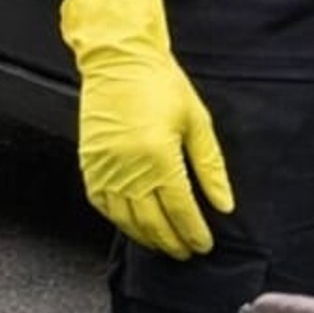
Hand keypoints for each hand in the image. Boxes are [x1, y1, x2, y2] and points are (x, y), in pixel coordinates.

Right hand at [59, 0, 233, 256]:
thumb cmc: (160, 85)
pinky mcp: (90, 165)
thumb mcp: (196, 121)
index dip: (194, 232)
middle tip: (187, 252)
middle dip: (173, 242)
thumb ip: (210, 167)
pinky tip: (134, 226)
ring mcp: (105, 169)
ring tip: (164, 246)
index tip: (204, 245)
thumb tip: (223, 203)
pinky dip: (120, 222)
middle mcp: (129, 168)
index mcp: (159, 156)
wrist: (119, 60)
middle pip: (153, 222)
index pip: (180, 209)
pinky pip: (104, 206)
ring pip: (126, 220)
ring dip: (147, 238)